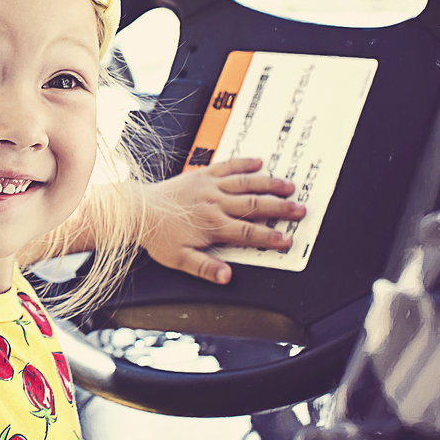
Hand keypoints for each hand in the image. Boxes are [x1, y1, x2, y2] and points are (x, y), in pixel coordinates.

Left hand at [140, 157, 305, 284]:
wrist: (138, 210)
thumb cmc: (158, 235)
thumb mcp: (179, 259)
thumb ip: (205, 268)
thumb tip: (227, 277)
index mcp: (212, 225)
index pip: (248, 232)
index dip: (271, 237)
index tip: (288, 239)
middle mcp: (214, 203)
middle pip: (255, 205)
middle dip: (280, 208)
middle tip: (301, 210)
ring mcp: (209, 186)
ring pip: (246, 183)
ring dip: (270, 184)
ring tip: (290, 185)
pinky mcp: (202, 174)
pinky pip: (227, 166)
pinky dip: (244, 163)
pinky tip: (259, 162)